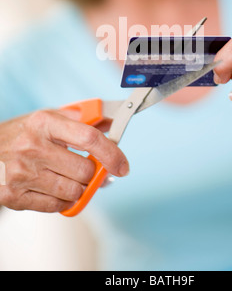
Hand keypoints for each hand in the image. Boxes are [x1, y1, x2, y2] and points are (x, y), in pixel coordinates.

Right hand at [0, 110, 128, 212]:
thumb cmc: (22, 134)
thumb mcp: (48, 118)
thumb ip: (80, 120)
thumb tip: (112, 123)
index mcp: (44, 123)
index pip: (89, 138)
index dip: (112, 153)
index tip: (122, 165)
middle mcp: (32, 147)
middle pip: (84, 170)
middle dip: (92, 172)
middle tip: (86, 168)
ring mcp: (22, 174)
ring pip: (74, 192)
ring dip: (78, 188)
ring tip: (68, 177)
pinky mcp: (14, 197)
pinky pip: (56, 207)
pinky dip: (63, 201)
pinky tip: (55, 188)